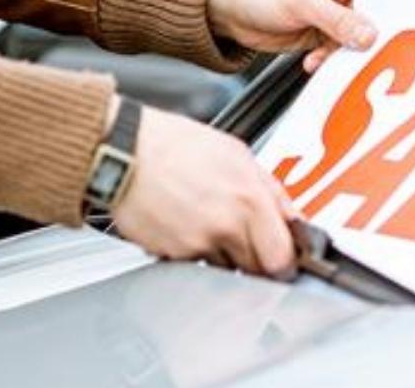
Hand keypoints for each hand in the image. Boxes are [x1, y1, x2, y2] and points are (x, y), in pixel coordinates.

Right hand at [112, 108, 298, 277]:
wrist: (124, 152)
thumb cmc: (174, 145)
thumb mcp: (236, 152)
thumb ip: (270, 190)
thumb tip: (290, 215)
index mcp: (249, 198)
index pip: (283, 256)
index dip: (285, 260)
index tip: (283, 256)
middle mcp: (226, 225)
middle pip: (257, 270)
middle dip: (257, 260)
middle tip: (247, 241)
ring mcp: (198, 244)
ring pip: (225, 270)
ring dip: (224, 256)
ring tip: (207, 223)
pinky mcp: (172, 256)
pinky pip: (194, 265)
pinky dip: (194, 252)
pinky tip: (185, 224)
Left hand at [208, 0, 377, 71]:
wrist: (227, 9)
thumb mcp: (300, 0)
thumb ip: (337, 19)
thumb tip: (368, 34)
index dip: (387, 5)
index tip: (387, 27)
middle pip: (372, 13)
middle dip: (365, 34)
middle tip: (361, 48)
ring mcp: (336, 11)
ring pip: (357, 36)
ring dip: (343, 51)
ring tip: (324, 55)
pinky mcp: (326, 33)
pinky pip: (340, 50)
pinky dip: (330, 59)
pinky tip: (314, 60)